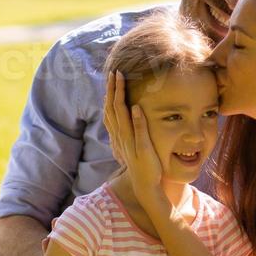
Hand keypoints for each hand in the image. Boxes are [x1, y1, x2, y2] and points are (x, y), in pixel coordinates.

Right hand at [104, 70, 170, 218]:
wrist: (145, 184)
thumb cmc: (141, 162)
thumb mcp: (133, 142)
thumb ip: (131, 128)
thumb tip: (131, 112)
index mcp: (120, 133)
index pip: (111, 109)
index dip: (111, 92)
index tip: (113, 76)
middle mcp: (122, 136)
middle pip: (113, 108)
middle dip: (113, 89)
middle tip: (114, 71)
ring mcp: (131, 142)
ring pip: (122, 117)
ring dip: (120, 98)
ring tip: (121, 81)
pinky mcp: (142, 149)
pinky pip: (138, 133)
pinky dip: (136, 120)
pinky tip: (136, 106)